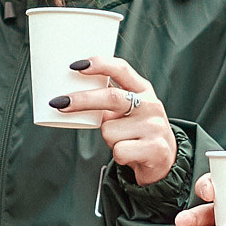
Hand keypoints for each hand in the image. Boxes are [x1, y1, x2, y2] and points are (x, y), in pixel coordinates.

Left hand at [52, 53, 177, 184]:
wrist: (165, 160)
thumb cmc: (137, 131)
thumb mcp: (129, 109)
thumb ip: (109, 99)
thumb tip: (70, 97)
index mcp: (143, 89)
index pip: (121, 69)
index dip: (99, 64)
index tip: (76, 66)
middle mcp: (150, 104)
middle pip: (111, 97)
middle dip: (82, 100)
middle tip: (59, 102)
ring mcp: (155, 126)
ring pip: (109, 131)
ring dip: (108, 139)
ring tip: (123, 140)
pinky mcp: (155, 148)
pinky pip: (119, 151)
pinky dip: (118, 155)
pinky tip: (130, 154)